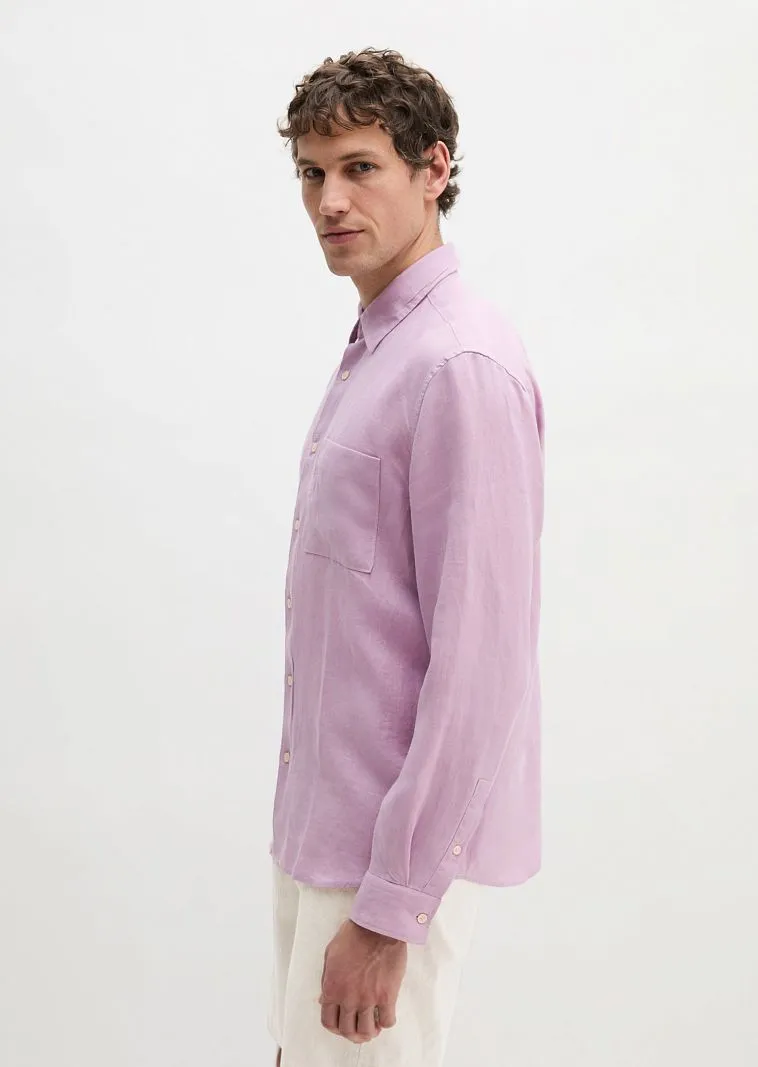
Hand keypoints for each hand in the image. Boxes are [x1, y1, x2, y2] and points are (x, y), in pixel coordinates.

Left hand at [319, 918, 407, 1043]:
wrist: (378, 926)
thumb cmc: (353, 935)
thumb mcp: (330, 955)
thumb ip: (327, 980)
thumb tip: (324, 1000)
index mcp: (332, 988)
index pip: (328, 1022)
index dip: (335, 1027)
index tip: (342, 1024)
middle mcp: (349, 998)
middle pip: (347, 1031)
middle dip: (352, 1033)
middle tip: (359, 1026)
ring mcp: (369, 999)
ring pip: (367, 1032)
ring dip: (369, 1032)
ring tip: (374, 1024)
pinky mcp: (388, 996)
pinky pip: (387, 1021)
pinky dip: (386, 1021)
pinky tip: (386, 1012)